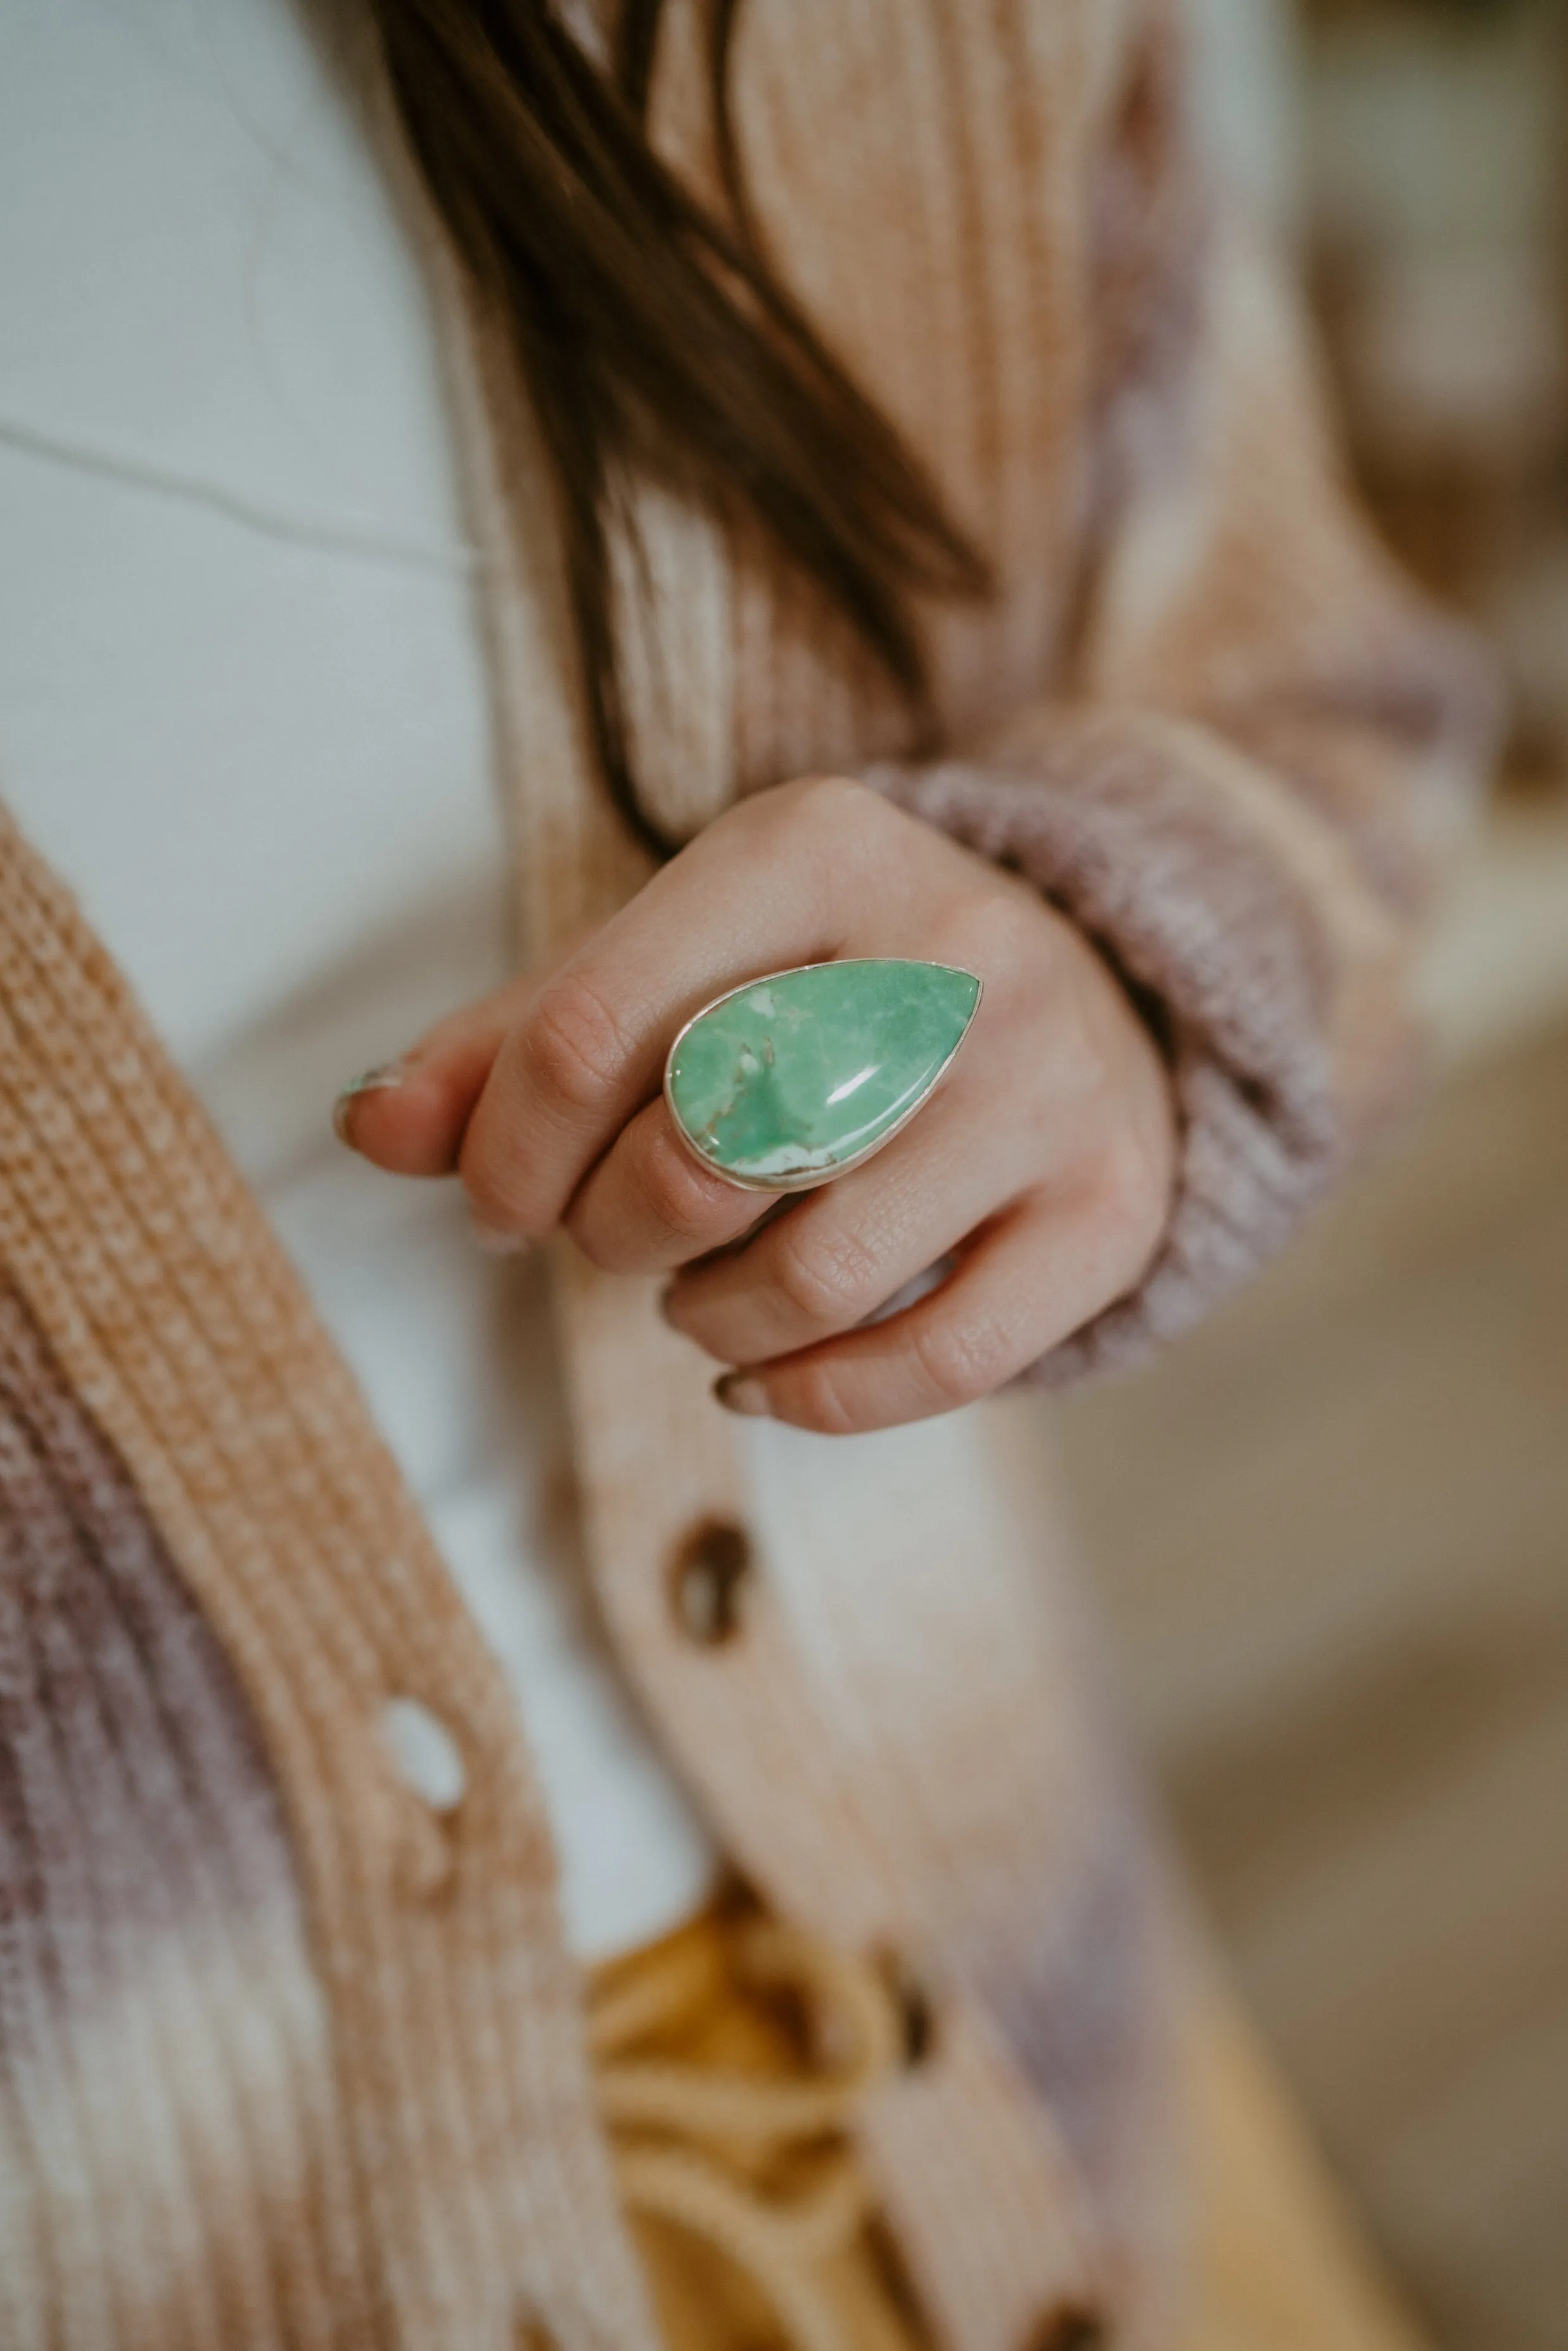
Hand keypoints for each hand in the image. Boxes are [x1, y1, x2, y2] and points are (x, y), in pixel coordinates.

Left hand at [338, 777, 1176, 1433]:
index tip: (500, 1197)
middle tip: (611, 1231)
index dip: (503, 1152)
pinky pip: (941, 1362)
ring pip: (820, 1272)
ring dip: (708, 1316)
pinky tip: (760, 1375)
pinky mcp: (1111, 1207)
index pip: (593, 1029)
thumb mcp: (674, 960)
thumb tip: (369, 1128)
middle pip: (704, 1150)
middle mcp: (954, 950)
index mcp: (816, 846)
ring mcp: (1050, 1083)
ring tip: (694, 1292)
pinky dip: (815, 1398)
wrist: (1097, 987)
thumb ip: (513, 1042)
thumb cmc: (830, 983)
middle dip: (611, 1230)